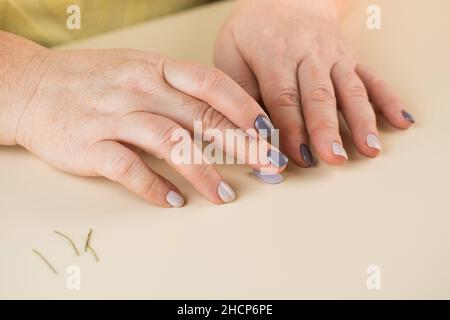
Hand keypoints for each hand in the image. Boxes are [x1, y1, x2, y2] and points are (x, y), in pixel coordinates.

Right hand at [0, 32, 286, 206]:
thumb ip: (178, 90)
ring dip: (203, 172)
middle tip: (268, 166)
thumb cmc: (94, 81)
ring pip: (170, 143)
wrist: (32, 87)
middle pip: (200, 117)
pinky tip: (174, 201)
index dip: (244, 108)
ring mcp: (114, 117)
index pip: (211, 84)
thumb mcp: (139, 71)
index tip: (269, 132)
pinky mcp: (90, 146)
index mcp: (156, 69)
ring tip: (225, 195)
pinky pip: (128, 169)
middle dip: (240, 144)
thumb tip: (224, 114)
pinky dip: (154, 187)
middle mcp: (140, 89)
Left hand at [214, 0, 414, 166]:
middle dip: (327, 129)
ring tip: (370, 149)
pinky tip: (400, 121)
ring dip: (361, 121)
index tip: (297, 156)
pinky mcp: (351, 59)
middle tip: (334, 158)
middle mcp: (309, 54)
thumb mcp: (231, 54)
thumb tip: (251, 130)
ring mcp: (334, 56)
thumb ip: (241, 91)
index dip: (290, 130)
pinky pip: (372, 79)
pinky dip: (387, 101)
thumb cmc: (253, 31)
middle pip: (319, 96)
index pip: (284, 98)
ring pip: (350, 90)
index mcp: (275, 54)